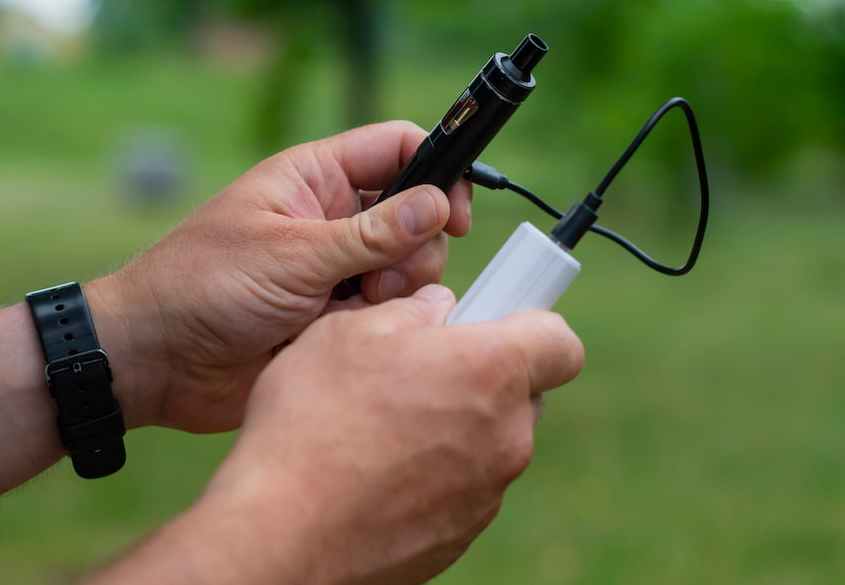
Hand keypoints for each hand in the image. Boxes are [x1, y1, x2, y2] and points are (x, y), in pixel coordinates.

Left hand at [86, 122, 472, 432]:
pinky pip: (387, 314)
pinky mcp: (337, 316)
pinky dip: (379, 326)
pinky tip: (342, 336)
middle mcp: (335, 220)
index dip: (437, 171)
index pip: (397, 149)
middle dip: (415, 252)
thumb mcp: (292, 255)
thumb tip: (438, 204)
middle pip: (418, 216)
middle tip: (378, 283)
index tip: (455, 216)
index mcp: (316, 179)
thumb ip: (371, 235)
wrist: (159, 361)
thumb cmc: (204, 287)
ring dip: (395, 294)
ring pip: (409, 270)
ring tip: (349, 313)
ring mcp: (338, 270)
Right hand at [87, 285, 583, 584]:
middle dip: (484, 374)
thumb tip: (438, 311)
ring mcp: (487, 492)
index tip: (494, 321)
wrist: (284, 532)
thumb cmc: (313, 420)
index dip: (532, 324)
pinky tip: (378, 470)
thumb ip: (410, 311)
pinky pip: (463, 486)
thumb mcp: (350, 331)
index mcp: (492, 370)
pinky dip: (435, 472)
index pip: (561, 342)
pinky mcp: (461, 534)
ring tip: (383, 425)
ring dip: (455, 425)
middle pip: (523, 392)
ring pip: (490, 440)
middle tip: (421, 368)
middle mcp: (506, 435)